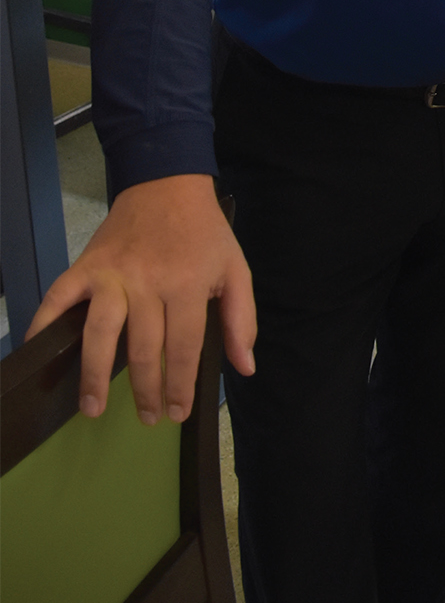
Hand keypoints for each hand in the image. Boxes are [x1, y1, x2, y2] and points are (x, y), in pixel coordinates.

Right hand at [25, 176, 255, 424]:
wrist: (167, 184)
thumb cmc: (204, 232)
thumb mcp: (236, 270)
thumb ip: (243, 320)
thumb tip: (245, 368)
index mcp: (187, 286)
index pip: (183, 348)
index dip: (180, 385)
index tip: (177, 413)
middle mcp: (147, 284)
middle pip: (143, 349)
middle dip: (146, 391)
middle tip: (149, 418)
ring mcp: (112, 275)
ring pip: (101, 332)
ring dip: (94, 374)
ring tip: (92, 408)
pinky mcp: (85, 266)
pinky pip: (59, 299)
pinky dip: (44, 325)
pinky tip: (41, 353)